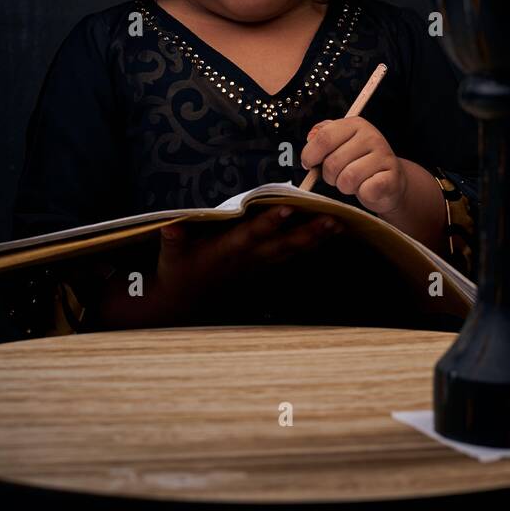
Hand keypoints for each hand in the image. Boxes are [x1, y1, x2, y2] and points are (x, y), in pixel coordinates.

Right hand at [154, 205, 342, 318]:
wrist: (185, 302)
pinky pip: (290, 257)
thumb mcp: (170, 256)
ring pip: (291, 252)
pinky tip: (329, 235)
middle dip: (308, 233)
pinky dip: (310, 246)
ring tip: (340, 224)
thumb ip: (173, 240)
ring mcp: (257, 266)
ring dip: (315, 239)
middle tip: (333, 219)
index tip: (287, 208)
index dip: (269, 223)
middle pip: (282, 245)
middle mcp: (247, 259)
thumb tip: (170, 225)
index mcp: (226, 251)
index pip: (250, 235)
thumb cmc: (177, 271)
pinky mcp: (262, 269)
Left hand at [300, 117, 407, 215]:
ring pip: (347, 179)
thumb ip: (322, 135)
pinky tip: (367, 187)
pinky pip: (365, 190)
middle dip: (329, 176)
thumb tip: (311, 137)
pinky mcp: (391, 178)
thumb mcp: (340, 144)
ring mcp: (383, 156)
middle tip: (338, 175)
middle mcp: (371, 136)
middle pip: (332, 162)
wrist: (390, 181)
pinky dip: (361, 193)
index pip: (324, 137)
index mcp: (355, 124)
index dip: (310, 154)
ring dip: (344, 186)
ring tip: (353, 182)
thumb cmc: (360, 163)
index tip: (308, 163)